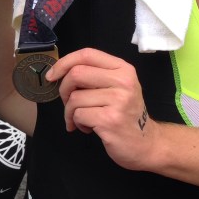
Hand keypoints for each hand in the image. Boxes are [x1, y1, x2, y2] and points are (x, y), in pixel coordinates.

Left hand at [46, 47, 156, 170]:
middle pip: (76, 74)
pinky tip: (88, 128)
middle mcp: (123, 82)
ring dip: (70, 112)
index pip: (87, 54)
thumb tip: (59, 72)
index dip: (64, 62)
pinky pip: (78, 115)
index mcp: (123, 69)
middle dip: (64, 90)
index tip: (52, 75)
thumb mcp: (118, 87)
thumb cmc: (126, 114)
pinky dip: (77, 123)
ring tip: (81, 119)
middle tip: (68, 102)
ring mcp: (118, 101)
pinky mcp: (110, 120)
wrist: (147, 144)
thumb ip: (96, 75)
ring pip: (75, 98)